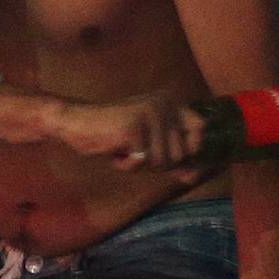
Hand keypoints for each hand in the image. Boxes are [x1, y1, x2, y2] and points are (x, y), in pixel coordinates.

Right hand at [50, 93, 206, 170]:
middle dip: (158, 163)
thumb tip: (195, 176)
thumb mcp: (149, 145)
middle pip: (180, 153)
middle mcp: (163, 103)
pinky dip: (126, 165)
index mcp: (170, 102)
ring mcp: (149, 113)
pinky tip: (115, 150)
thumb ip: (173, 158)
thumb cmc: (115, 135)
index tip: (174, 158)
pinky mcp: (133, 126)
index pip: (200, 127)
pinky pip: (140, 162)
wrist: (78, 123)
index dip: (191, 148)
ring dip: (141, 165)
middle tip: (138, 152)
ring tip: (126, 149)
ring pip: (161, 161)